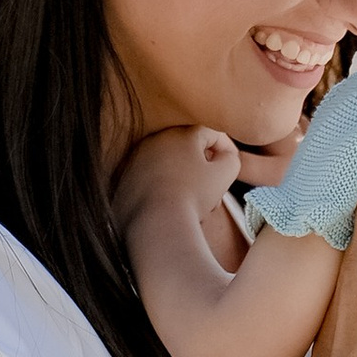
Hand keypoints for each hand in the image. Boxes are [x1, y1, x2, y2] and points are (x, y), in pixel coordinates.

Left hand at [113, 124, 243, 221]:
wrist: (156, 223)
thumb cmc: (193, 196)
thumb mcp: (225, 174)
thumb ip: (231, 158)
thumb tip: (225, 155)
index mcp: (181, 133)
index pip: (211, 133)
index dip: (226, 149)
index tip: (230, 166)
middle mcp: (156, 140)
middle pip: (188, 148)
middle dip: (204, 166)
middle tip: (214, 187)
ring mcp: (136, 158)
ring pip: (170, 164)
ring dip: (185, 177)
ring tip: (195, 200)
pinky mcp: (125, 178)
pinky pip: (151, 178)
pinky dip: (164, 187)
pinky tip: (173, 205)